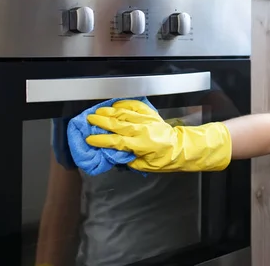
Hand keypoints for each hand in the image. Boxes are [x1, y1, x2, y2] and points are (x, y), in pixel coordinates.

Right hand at [85, 100, 231, 171]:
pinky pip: (136, 106)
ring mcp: (146, 120)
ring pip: (124, 113)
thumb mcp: (144, 165)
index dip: (101, 140)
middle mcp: (142, 130)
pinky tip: (116, 104)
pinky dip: (125, 104)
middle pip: (117, 123)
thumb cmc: (163, 159)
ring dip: (110, 111)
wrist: (180, 148)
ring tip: (98, 111)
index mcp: (140, 144)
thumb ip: (128, 159)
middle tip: (89, 119)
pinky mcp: (151, 114)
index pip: (115, 141)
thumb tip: (114, 153)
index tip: (89, 139)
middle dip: (101, 121)